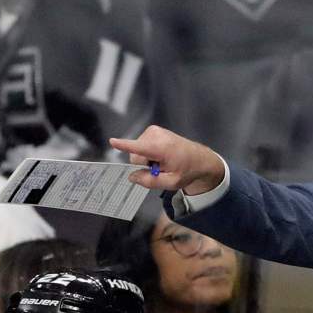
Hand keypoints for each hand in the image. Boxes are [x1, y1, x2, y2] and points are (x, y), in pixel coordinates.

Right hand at [109, 125, 225, 195]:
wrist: (200, 159)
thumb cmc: (187, 171)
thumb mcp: (171, 182)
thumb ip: (150, 181)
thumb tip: (132, 176)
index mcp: (162, 148)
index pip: (139, 148)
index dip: (124, 146)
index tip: (112, 141)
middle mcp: (156, 136)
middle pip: (136, 156)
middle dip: (145, 165)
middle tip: (162, 168)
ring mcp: (153, 131)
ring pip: (138, 152)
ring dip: (148, 159)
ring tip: (164, 161)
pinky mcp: (152, 130)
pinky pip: (141, 146)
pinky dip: (149, 153)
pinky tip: (162, 155)